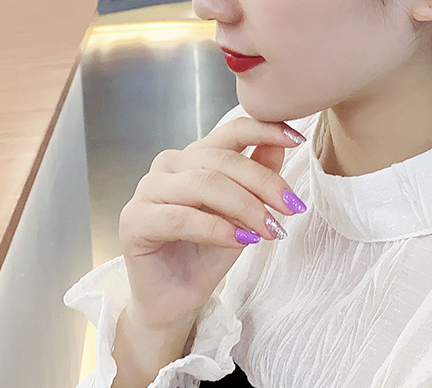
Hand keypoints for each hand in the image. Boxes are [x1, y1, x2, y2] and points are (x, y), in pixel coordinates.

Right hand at [118, 116, 306, 332]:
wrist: (177, 300)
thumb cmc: (208, 252)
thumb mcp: (244, 211)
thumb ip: (259, 173)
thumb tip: (282, 141)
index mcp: (193, 155)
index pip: (231, 130)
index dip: (265, 130)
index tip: (297, 139)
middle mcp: (168, 165)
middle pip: (222, 160)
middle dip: (263, 183)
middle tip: (291, 206)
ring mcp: (147, 190)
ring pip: (204, 184)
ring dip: (245, 206)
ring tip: (270, 230)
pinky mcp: (134, 221)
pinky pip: (181, 217)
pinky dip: (216, 228)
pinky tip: (240, 240)